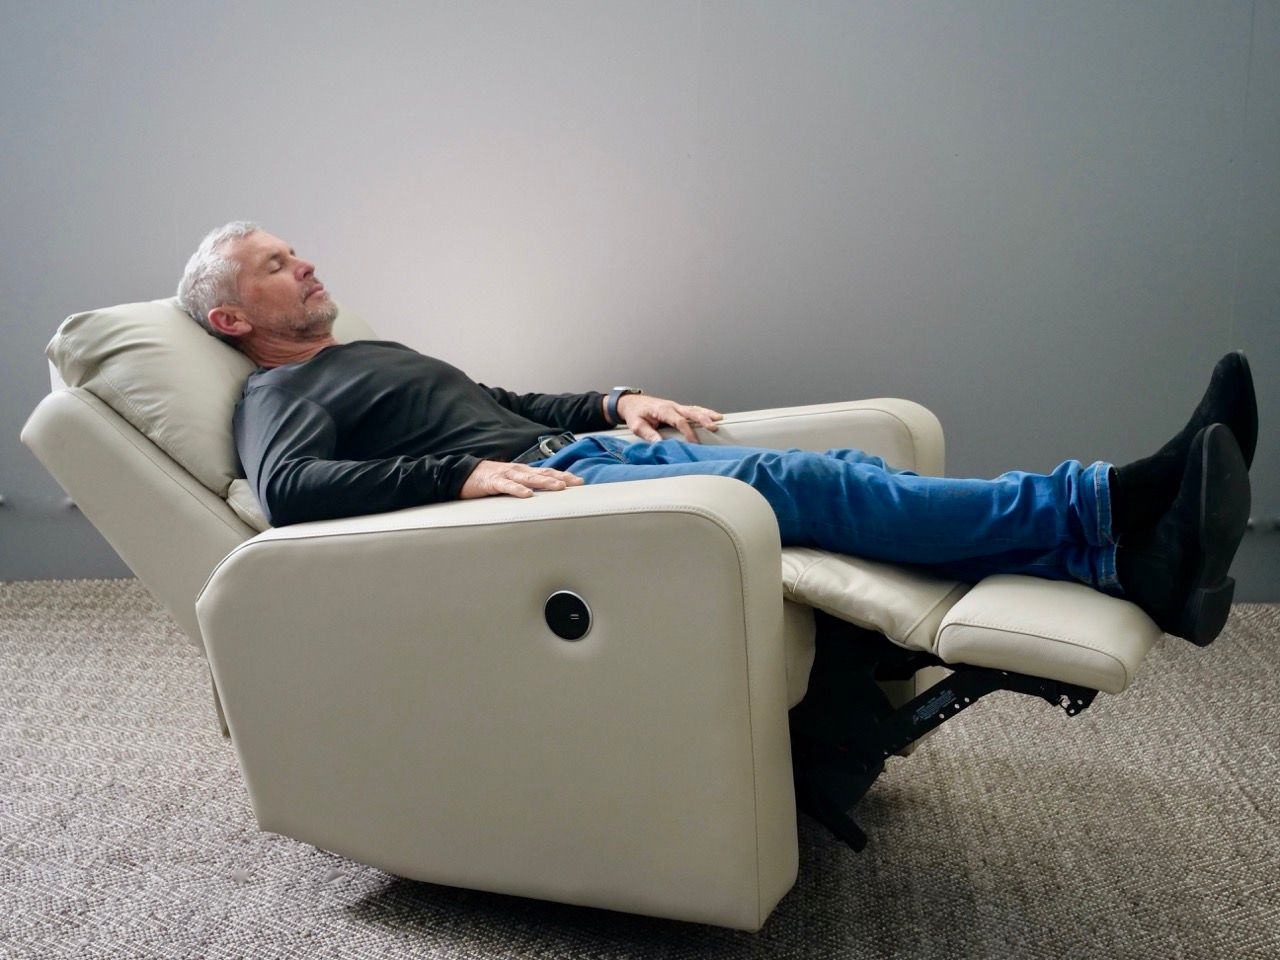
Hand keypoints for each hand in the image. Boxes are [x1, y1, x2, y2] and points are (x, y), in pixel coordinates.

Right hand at [459, 460, 583, 498]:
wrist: (461, 474)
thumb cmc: (487, 480)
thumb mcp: (510, 481)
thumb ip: (524, 485)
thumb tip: (542, 496)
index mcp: (522, 471)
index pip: (547, 472)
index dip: (563, 475)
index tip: (580, 481)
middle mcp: (517, 470)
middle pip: (543, 473)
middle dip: (561, 478)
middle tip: (577, 483)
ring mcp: (505, 475)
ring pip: (528, 478)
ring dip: (545, 482)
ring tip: (559, 487)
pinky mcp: (492, 482)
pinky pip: (507, 486)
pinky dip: (518, 490)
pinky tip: (527, 495)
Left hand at [616, 393, 723, 442]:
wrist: (632, 403)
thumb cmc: (635, 414)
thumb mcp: (637, 426)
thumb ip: (649, 434)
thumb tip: (661, 444)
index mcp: (662, 409)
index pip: (678, 421)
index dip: (688, 431)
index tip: (694, 442)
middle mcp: (672, 406)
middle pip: (691, 411)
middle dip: (703, 419)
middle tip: (714, 427)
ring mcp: (676, 406)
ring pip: (695, 409)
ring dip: (707, 414)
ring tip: (720, 419)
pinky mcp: (678, 409)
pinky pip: (693, 409)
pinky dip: (704, 412)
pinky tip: (713, 416)